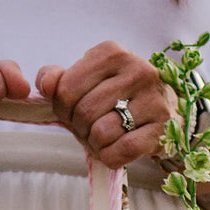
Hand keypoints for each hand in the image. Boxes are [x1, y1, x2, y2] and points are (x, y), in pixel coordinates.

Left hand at [36, 42, 177, 167]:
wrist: (164, 112)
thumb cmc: (116, 97)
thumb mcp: (86, 81)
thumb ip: (60, 80)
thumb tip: (45, 85)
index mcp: (111, 53)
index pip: (67, 89)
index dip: (63, 110)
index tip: (73, 113)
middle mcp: (135, 70)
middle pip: (84, 113)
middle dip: (80, 129)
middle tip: (89, 129)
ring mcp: (152, 98)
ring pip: (102, 133)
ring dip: (96, 145)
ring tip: (104, 139)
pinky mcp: (160, 128)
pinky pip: (122, 150)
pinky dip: (112, 157)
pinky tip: (116, 150)